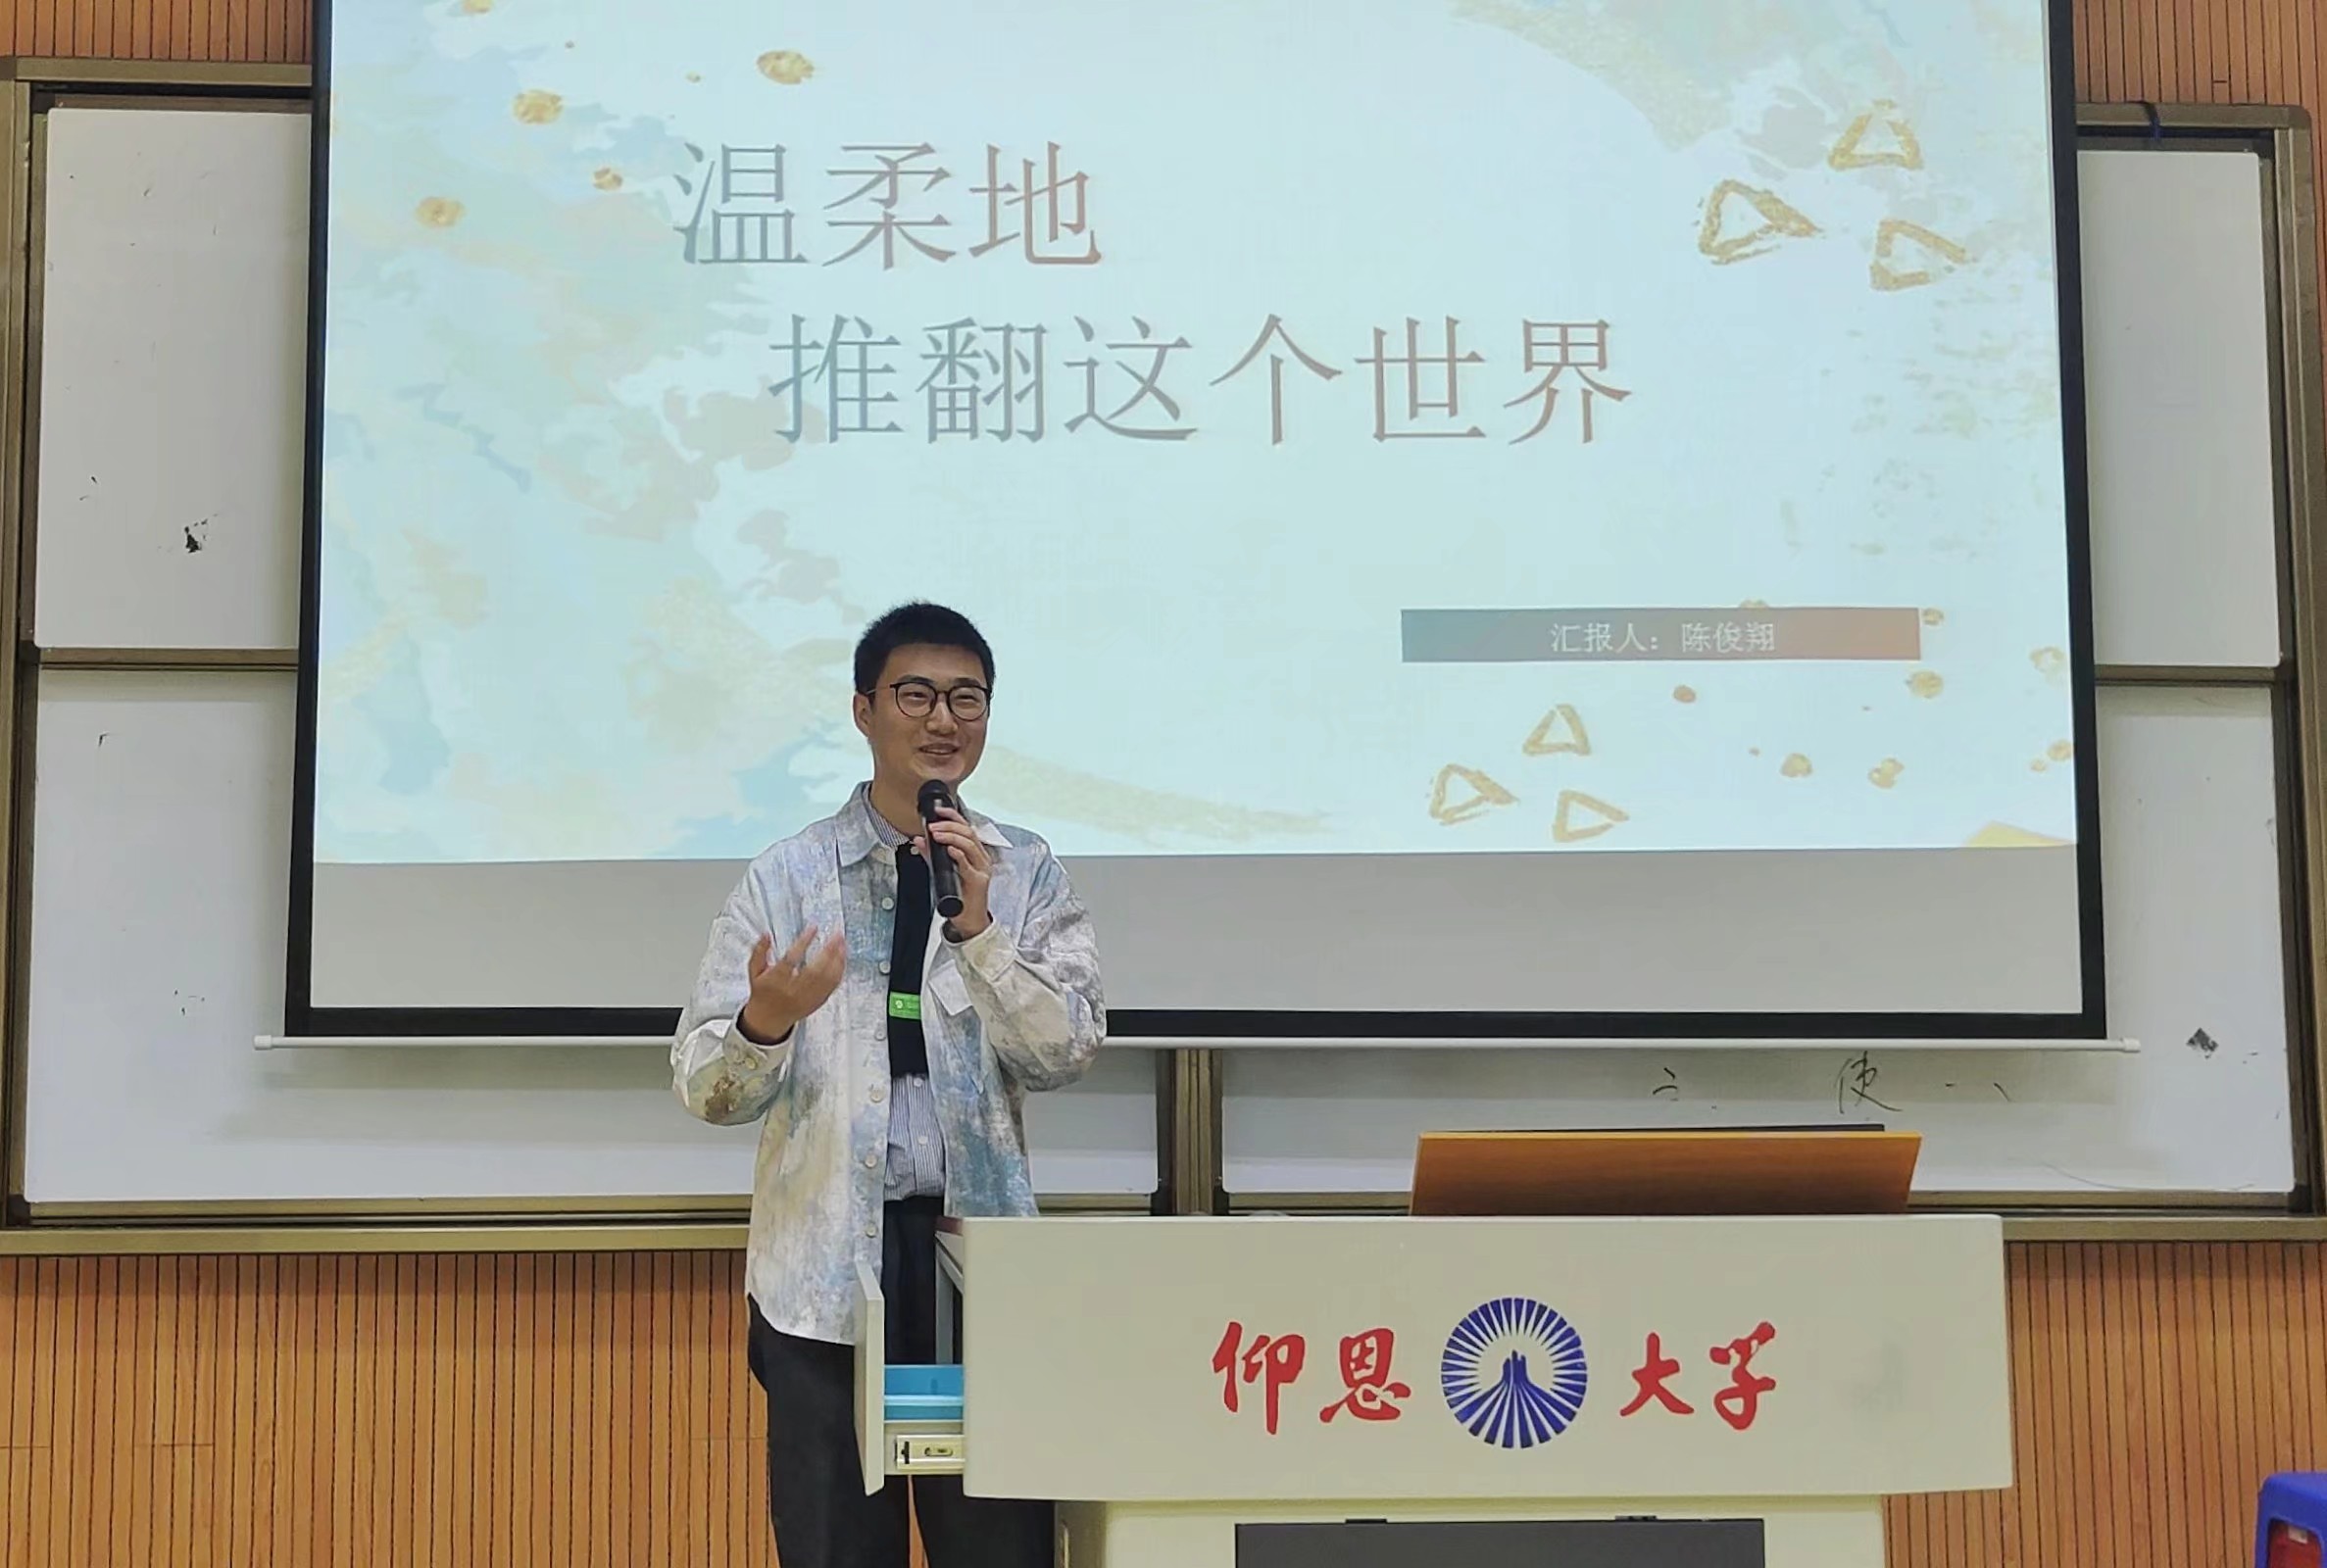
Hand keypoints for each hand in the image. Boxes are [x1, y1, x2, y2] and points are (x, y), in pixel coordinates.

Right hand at [740, 926, 846, 1042]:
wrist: (770, 1018)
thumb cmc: (763, 992)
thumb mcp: (754, 971)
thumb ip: (759, 951)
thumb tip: (766, 934)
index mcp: (776, 981)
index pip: (791, 959)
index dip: (803, 942)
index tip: (813, 928)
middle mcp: (793, 990)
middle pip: (815, 970)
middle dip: (829, 951)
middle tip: (837, 935)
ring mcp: (807, 997)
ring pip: (827, 978)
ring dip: (838, 959)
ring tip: (842, 943)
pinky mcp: (818, 1001)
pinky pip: (832, 986)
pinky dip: (840, 971)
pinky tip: (842, 959)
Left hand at [916, 805, 993, 938]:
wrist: (968, 919)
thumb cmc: (960, 895)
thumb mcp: (942, 871)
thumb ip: (931, 855)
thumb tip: (918, 840)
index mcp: (975, 852)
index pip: (966, 827)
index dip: (952, 816)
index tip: (938, 811)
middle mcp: (981, 858)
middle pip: (968, 832)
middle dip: (948, 826)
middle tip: (932, 827)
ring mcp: (982, 869)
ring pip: (970, 845)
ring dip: (951, 837)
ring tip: (936, 836)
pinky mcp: (979, 881)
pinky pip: (969, 866)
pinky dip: (959, 856)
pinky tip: (950, 850)